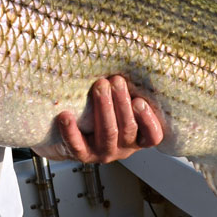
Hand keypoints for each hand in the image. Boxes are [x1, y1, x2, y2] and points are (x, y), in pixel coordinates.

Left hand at [33, 76, 162, 163]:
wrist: (70, 136)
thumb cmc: (101, 112)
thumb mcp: (120, 105)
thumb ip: (127, 92)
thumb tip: (129, 61)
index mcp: (137, 137)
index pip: (151, 136)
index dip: (148, 120)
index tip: (139, 101)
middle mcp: (123, 148)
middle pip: (126, 129)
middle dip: (121, 102)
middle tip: (115, 81)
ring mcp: (103, 153)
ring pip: (107, 134)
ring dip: (104, 108)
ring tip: (99, 87)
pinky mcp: (82, 155)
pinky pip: (77, 145)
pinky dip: (71, 131)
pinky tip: (65, 115)